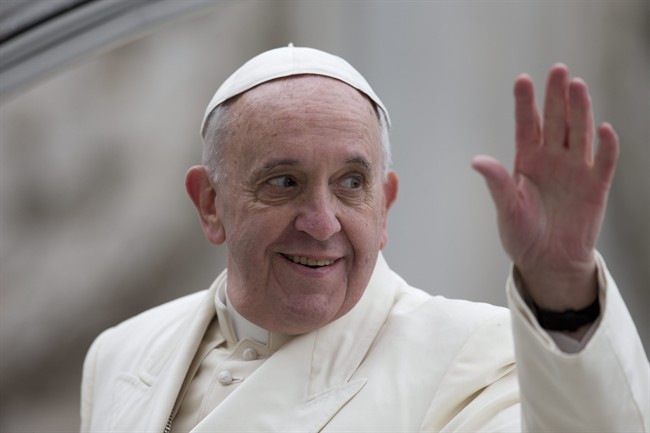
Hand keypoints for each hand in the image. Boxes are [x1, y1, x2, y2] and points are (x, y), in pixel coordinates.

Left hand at [472, 64, 618, 311]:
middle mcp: (551, 160)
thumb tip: (477, 161)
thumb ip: (497, 184)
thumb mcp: (506, 210)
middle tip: (557, 69)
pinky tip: (605, 127)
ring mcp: (575, 171)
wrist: (548, 262)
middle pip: (555, 122)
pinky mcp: (595, 187)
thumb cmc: (522, 235)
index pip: (526, 126)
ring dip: (580, 111)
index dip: (525, 104)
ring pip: (579, 134)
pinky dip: (606, 146)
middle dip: (555, 97)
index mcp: (526, 162)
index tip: (522, 79)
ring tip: (577, 86)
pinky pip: (603, 162)